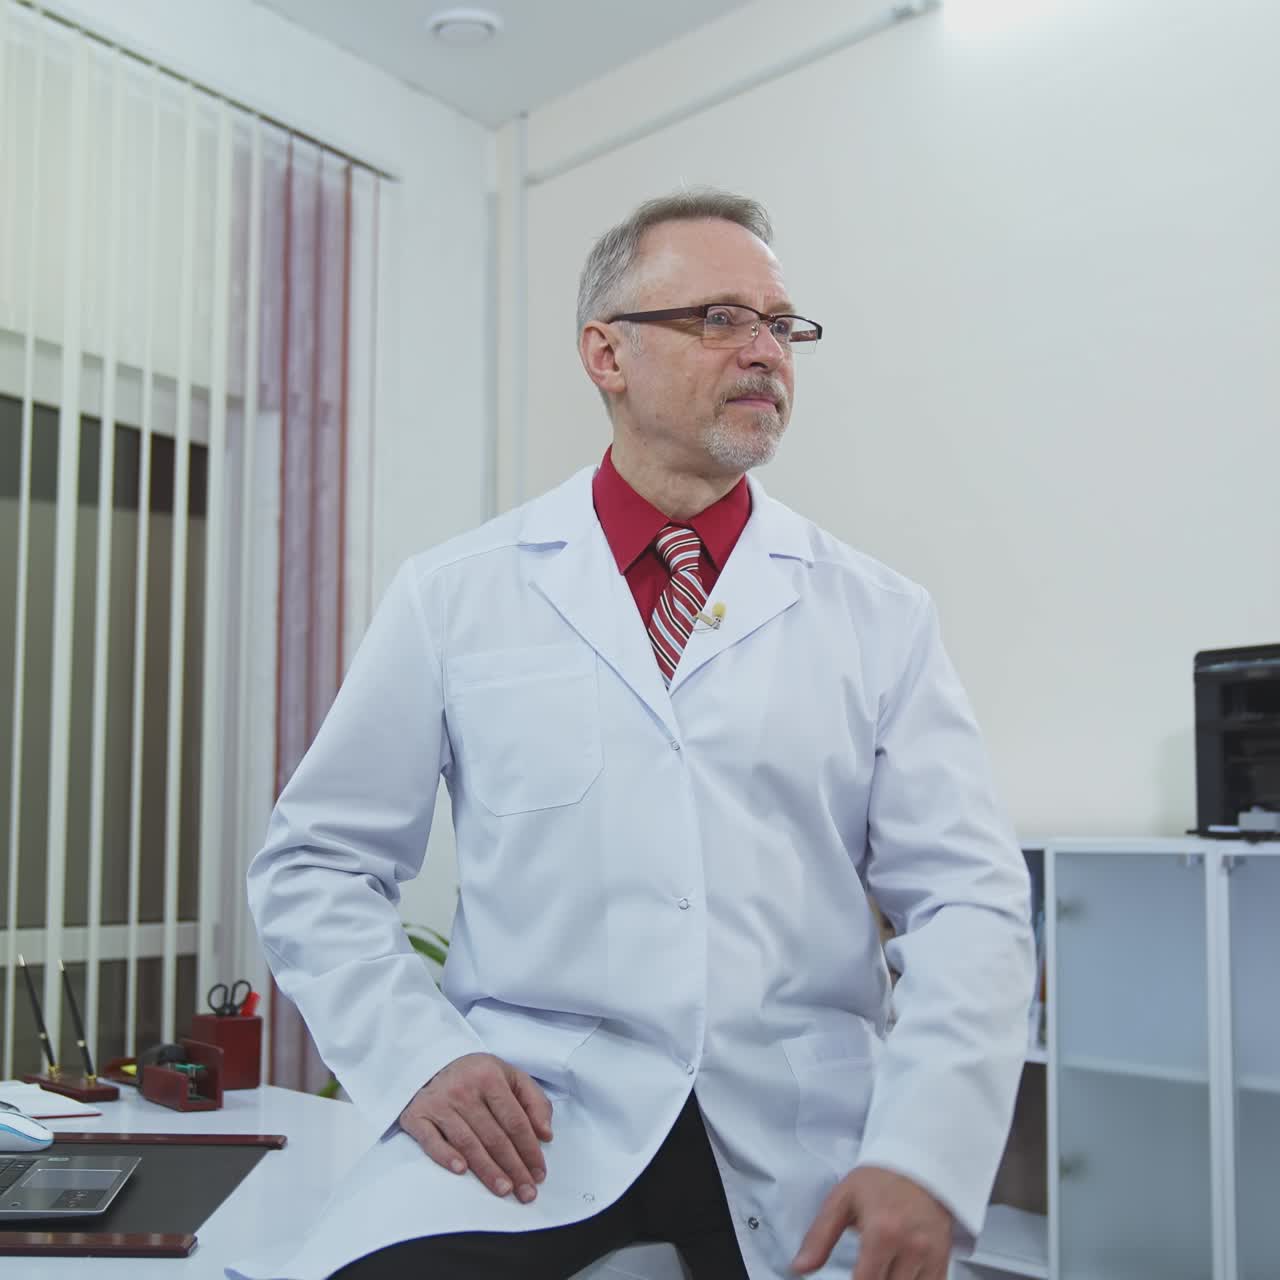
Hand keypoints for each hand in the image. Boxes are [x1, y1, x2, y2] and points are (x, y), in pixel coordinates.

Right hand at [399, 1052, 553, 1202]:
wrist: (432, 1065)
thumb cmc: (478, 1077)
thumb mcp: (510, 1077)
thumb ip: (534, 1102)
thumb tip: (546, 1135)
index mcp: (490, 1076)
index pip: (514, 1120)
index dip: (529, 1149)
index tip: (539, 1173)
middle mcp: (464, 1089)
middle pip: (494, 1136)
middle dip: (513, 1167)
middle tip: (526, 1193)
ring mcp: (439, 1103)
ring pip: (468, 1143)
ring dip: (487, 1170)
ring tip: (504, 1190)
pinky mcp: (417, 1116)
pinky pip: (431, 1141)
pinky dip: (445, 1156)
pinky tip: (461, 1171)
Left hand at [792, 1165, 951, 1279]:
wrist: (919, 1163)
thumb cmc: (877, 1180)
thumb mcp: (841, 1199)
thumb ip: (819, 1237)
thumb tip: (799, 1268)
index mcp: (882, 1232)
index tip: (848, 1278)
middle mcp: (911, 1248)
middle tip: (863, 1269)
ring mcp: (931, 1256)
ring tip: (877, 1269)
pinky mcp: (943, 1259)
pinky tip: (896, 1274)